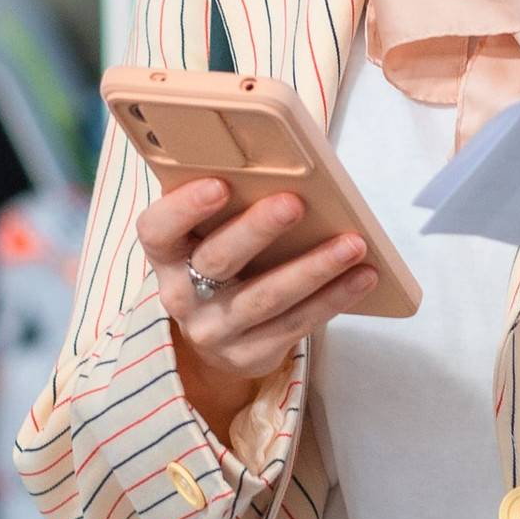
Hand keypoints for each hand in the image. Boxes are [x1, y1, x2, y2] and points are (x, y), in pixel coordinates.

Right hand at [135, 180, 377, 420]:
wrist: (215, 332)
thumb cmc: (219, 258)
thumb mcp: (206, 234)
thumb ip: (223, 205)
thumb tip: (275, 161)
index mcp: (165, 255)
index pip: (157, 229)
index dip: (184, 206)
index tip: (220, 182)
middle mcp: (181, 296)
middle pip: (218, 261)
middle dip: (258, 230)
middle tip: (296, 202)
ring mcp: (214, 332)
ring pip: (266, 298)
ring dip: (314, 268)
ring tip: (353, 243)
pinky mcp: (248, 356)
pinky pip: (295, 325)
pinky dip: (333, 298)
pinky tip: (362, 276)